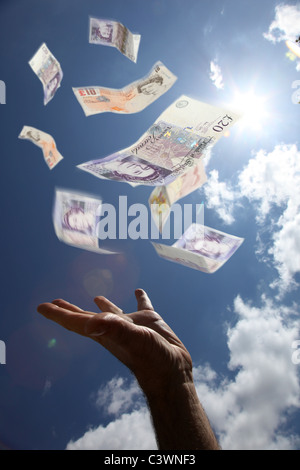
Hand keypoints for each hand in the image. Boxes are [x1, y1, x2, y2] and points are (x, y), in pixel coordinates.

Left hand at [37, 289, 192, 395]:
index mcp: (104, 333)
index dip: (58, 314)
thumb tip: (90, 324)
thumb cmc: (152, 359)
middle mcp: (114, 329)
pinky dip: (139, 298)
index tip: (41, 306)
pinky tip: (137, 291)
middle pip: (86, 317)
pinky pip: (142, 306)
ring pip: (113, 312)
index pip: (75, 321)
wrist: (174, 371)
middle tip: (56, 302)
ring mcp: (131, 325)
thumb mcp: (134, 340)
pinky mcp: (149, 321)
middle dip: (70, 310)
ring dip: (102, 305)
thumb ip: (115, 329)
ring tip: (95, 296)